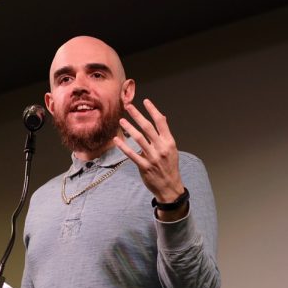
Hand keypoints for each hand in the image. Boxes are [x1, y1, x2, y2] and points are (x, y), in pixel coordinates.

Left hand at [113, 99, 187, 218]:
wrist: (170, 187)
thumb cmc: (169, 167)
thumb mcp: (171, 149)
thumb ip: (165, 134)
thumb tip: (162, 118)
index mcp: (169, 142)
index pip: (161, 122)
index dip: (153, 110)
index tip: (145, 101)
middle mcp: (161, 148)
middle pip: (147, 127)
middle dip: (137, 115)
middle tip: (128, 106)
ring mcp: (152, 157)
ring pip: (138, 139)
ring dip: (129, 128)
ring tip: (121, 121)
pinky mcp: (144, 166)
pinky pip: (132, 154)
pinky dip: (123, 146)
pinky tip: (116, 140)